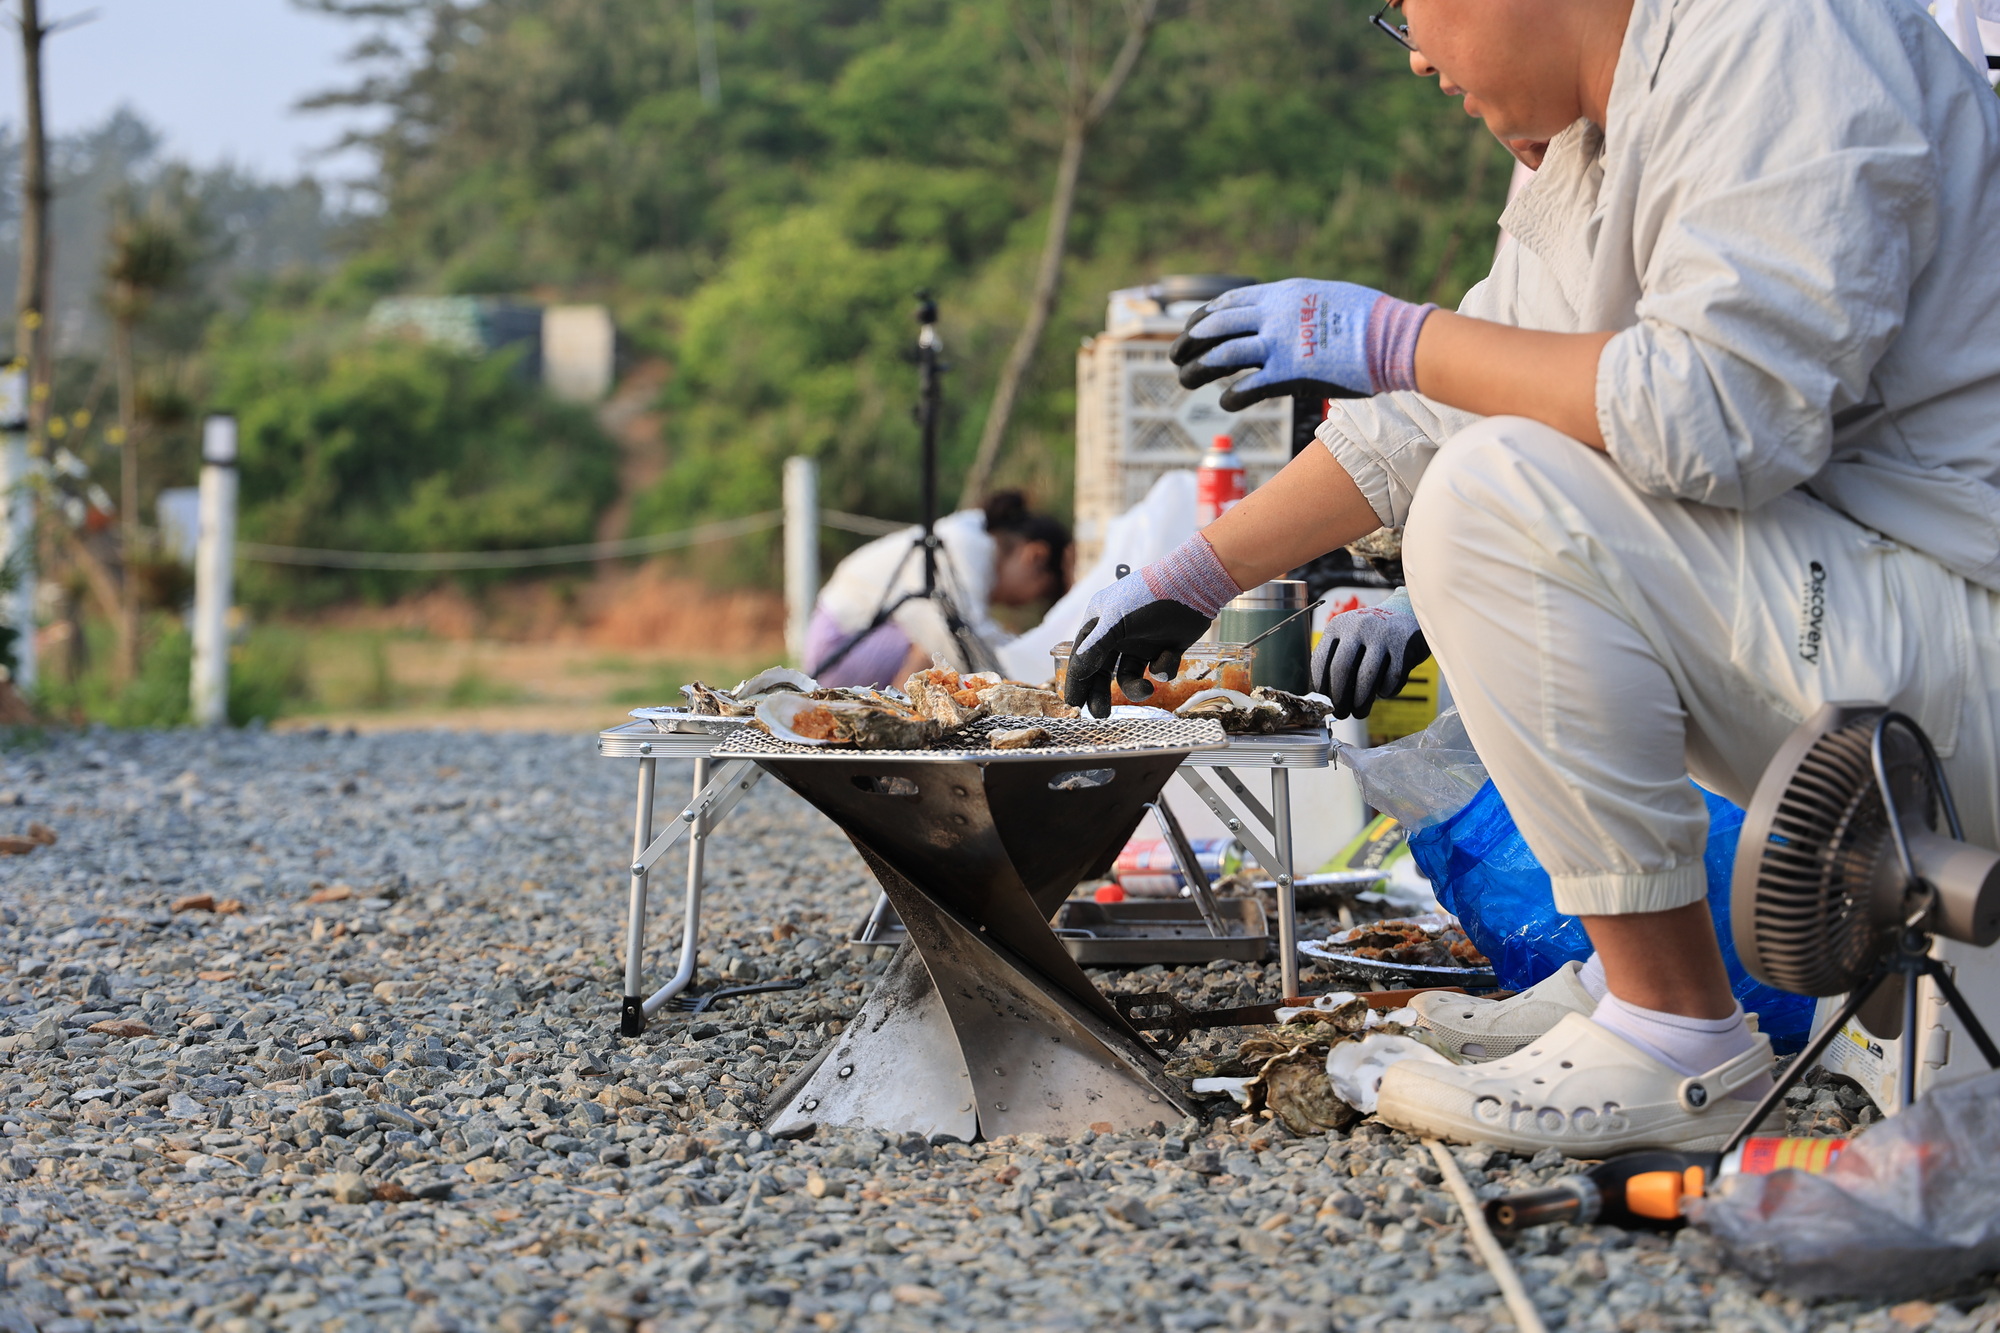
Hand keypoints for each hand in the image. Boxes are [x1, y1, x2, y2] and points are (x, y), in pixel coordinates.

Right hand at [1064, 536, 1239, 717]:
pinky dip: (1163, 668)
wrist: (1192, 585)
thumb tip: (1080, 671)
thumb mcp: (1116, 621)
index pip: (1082, 655)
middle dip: (1102, 693)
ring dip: (1136, 687)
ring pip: (1130, 675)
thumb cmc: (1147, 597)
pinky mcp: (1165, 647)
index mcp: (1100, 622)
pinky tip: (1169, 656)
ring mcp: (1142, 642)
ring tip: (1146, 691)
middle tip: (1101, 714)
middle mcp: (1118, 634)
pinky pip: (1158, 669)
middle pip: (1103, 671)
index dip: (1078, 679)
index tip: (1075, 703)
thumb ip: (1096, 647)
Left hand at [1169, 278, 1432, 409]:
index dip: (1203, 316)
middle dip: (1189, 342)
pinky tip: (1224, 402)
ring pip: (1221, 356)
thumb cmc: (1369, 319)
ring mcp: (1279, 344)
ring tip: (1184, 381)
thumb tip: (1288, 313)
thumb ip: (1298, 306)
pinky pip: (1246, 387)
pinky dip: (1230, 396)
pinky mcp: (1288, 374)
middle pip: (1215, 327)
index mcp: (1281, 293)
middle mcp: (1273, 314)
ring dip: (1197, 370)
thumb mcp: (1326, 296)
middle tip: (1175, 356)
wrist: (1393, 336)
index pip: (1228, 301)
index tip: (1190, 327)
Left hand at [1312, 588, 1430, 717]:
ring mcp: (1382, 635)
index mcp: (1338, 626)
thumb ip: (1336, 659)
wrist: (1409, 614)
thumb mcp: (1350, 636)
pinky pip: (1391, 678)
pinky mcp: (1404, 645)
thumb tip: (1325, 699)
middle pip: (1341, 669)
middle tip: (1341, 714)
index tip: (1324, 702)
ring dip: (1361, 701)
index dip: (1321, 686)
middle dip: (1339, 698)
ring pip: (1367, 676)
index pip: (1321, 660)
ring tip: (1359, 712)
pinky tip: (1383, 693)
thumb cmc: (1373, 634)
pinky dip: (1386, 691)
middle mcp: (1358, 627)